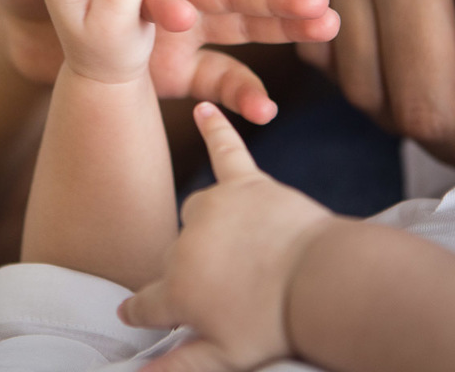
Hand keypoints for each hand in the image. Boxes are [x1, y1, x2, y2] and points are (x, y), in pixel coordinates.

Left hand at [0, 0, 338, 121]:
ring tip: (329, 29)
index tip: (169, 15)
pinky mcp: (174, 68)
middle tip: (321, 6)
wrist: (25, 36)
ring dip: (283, 29)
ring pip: (240, 26)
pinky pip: (216, 77)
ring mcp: (179, 31)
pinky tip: (263, 111)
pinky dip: (241, 91)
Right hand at [118, 103, 334, 370]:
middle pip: (174, 256)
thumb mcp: (224, 357)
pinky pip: (227, 150)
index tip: (131, 312)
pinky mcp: (246, 184)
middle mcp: (185, 243)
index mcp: (177, 288)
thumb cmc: (276, 324)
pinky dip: (217, 128)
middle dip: (190, 273)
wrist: (323, 283)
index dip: (140, 310)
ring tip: (242, 249)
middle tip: (226, 291)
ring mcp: (214, 209)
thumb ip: (178, 366)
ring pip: (196, 211)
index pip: (145, 302)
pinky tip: (205, 108)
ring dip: (207, 226)